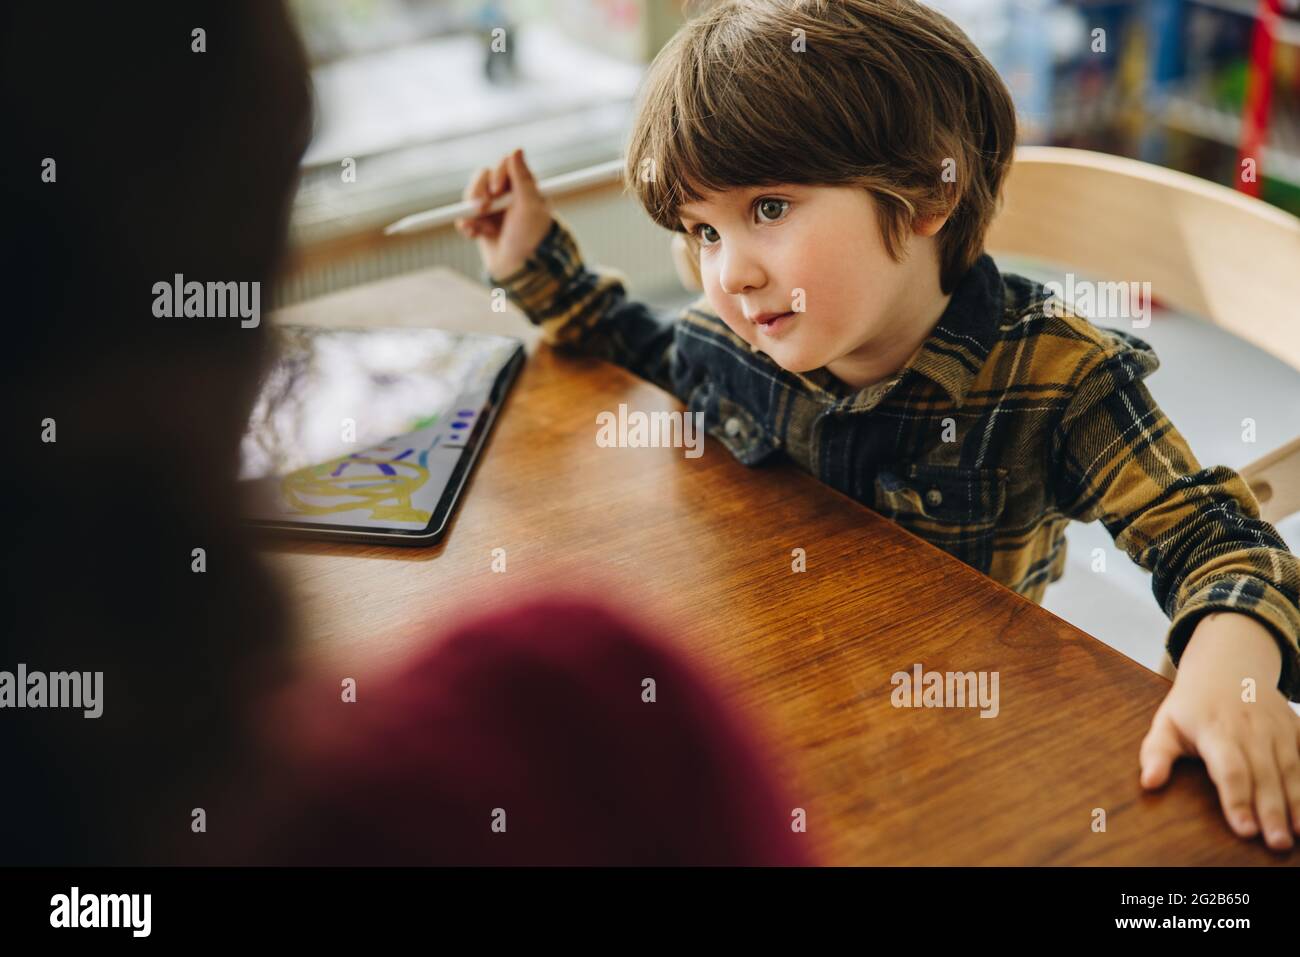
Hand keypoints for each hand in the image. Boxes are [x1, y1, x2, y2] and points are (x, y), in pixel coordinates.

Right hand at [455, 147, 552, 281]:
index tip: (497, 191)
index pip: (504, 165)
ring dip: (470, 209)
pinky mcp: (481, 226)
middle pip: (483, 177)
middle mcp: (508, 196)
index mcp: (524, 188)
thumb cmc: (531, 238)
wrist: (520, 270)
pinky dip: (466, 224)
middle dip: (478, 191)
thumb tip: (516, 149)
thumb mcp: (530, 206)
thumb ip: (522, 178)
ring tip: (476, 226)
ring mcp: (494, 211)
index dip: (497, 174)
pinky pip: (465, 216)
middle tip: (481, 208)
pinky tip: (472, 234)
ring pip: (471, 195)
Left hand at [1139, 611, 1299, 850]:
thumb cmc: (1192, 704)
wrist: (1228, 664)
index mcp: (1215, 728)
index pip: (1229, 768)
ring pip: (1291, 769)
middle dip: (1271, 811)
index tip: (1244, 830)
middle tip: (1276, 843)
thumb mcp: (1166, 722)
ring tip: (1296, 834)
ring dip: (1296, 803)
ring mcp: (1277, 728)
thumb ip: (1156, 753)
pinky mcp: (1295, 728)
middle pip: (1263, 775)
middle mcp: (1250, 728)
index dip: (1237, 799)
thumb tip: (1148, 783)